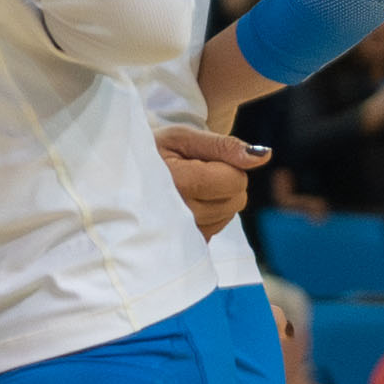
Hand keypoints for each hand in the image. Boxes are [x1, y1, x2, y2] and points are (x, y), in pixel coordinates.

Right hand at [155, 125, 268, 241]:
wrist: (120, 174)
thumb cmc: (153, 150)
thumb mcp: (183, 137)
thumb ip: (224, 146)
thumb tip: (264, 156)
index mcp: (178, 182)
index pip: (235, 180)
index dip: (228, 165)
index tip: (202, 158)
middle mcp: (179, 213)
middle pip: (236, 199)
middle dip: (225, 182)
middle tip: (194, 171)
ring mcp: (180, 234)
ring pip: (229, 215)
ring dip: (217, 199)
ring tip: (187, 187)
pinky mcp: (182, 246)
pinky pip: (216, 229)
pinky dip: (209, 215)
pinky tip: (186, 203)